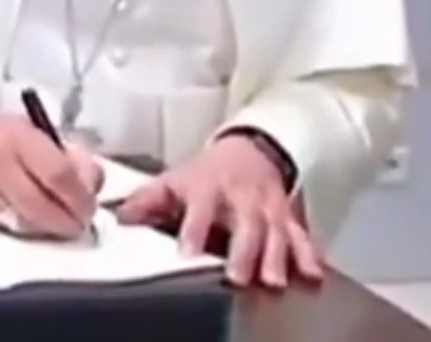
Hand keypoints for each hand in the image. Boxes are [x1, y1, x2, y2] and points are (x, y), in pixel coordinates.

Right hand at [0, 112, 105, 238]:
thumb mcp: (36, 133)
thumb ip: (69, 157)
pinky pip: (10, 227)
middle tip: (79, 223)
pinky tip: (33, 222)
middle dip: (69, 220)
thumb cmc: (1, 137)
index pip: (59, 175)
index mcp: (18, 138)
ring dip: (50, 228)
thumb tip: (92, 188)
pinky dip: (28, 229)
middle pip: (44, 206)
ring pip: (28, 223)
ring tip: (58, 221)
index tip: (90, 206)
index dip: (81, 197)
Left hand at [114, 133, 321, 288]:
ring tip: (273, 280)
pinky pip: (302, 236)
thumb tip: (120, 218)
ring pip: (277, 233)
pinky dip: (308, 256)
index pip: (200, 209)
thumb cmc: (206, 174)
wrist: (250, 150)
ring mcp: (269, 209)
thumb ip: (147, 201)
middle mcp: (242, 198)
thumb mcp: (173, 180)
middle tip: (239, 277)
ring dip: (277, 258)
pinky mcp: (289, 218)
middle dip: (244, 251)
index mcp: (209, 187)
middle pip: (246, 225)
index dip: (194, 230)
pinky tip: (311, 275)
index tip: (188, 253)